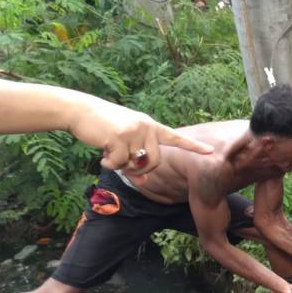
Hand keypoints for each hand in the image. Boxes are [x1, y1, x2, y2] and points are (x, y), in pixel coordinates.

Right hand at [72, 102, 213, 174]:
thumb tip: (144, 181)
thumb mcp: (124, 142)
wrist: (80, 111)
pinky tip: (102, 153)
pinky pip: (120, 163)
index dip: (193, 146)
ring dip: (121, 165)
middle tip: (123, 165)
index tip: (211, 151)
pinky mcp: (120, 136)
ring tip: (109, 152)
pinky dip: (109, 164)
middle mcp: (146, 127)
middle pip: (154, 162)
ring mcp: (134, 130)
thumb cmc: (104, 127)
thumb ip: (137, 159)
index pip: (175, 138)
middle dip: (139, 170)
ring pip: (135, 164)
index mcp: (150, 126)